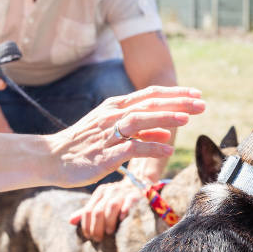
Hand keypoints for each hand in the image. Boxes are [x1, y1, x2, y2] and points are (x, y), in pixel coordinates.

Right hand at [45, 85, 204, 189]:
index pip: (149, 94)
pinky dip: (151, 146)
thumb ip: (140, 130)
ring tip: (187, 118)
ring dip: (165, 118)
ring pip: (141, 120)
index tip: (196, 94)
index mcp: (115, 107)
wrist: (50, 158)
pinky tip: (168, 149)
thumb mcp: (111, 130)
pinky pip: (133, 147)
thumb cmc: (82, 145)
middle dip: (177, 102)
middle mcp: (113, 115)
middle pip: (149, 103)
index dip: (174, 93)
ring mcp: (109, 133)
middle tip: (202, 103)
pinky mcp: (106, 153)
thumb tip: (166, 130)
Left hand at [70, 179, 143, 241]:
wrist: (138, 185)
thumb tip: (70, 221)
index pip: (88, 210)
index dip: (87, 225)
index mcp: (100, 193)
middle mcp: (110, 190)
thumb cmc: (118, 198)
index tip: (89, 237)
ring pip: (111, 206)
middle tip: (98, 239)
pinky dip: (124, 211)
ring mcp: (123, 192)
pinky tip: (122, 220)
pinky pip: (128, 202)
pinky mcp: (135, 195)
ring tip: (109, 232)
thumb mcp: (102, 203)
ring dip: (109, 221)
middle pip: (98, 210)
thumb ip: (87, 212)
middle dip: (96, 227)